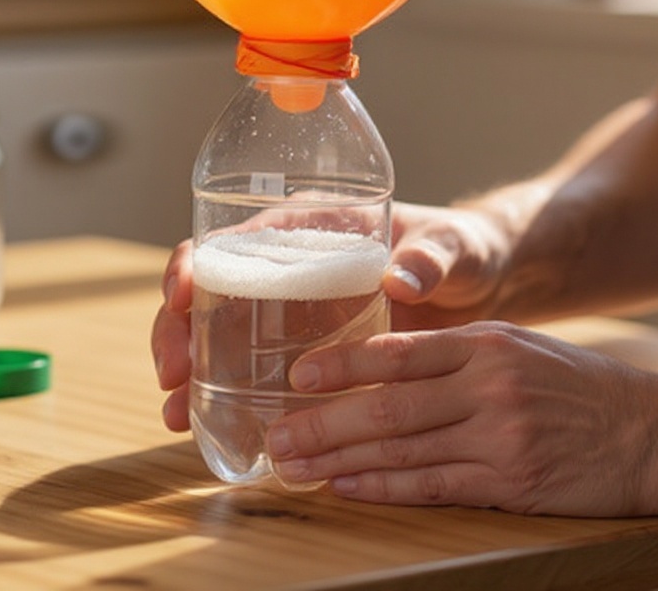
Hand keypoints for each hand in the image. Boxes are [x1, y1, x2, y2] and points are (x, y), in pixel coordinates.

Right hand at [151, 199, 517, 432]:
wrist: (484, 286)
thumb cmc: (464, 249)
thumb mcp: (453, 245)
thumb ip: (433, 256)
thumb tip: (402, 276)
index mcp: (313, 227)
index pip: (236, 236)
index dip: (195, 262)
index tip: (178, 295)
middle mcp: (291, 265)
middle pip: (211, 289)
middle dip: (178, 329)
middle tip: (174, 375)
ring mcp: (294, 310)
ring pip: (219, 333)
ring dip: (191, 370)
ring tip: (176, 414)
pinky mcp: (307, 350)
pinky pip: (252, 369)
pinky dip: (225, 396)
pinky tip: (210, 429)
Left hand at [265, 322, 657, 513]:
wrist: (655, 432)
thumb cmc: (576, 386)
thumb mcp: (516, 347)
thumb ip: (454, 352)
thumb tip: (383, 362)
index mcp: (484, 344)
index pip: (398, 352)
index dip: (341, 365)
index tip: (296, 377)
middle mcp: (487, 386)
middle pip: (389, 404)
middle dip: (324, 421)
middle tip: (276, 434)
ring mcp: (500, 437)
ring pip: (403, 448)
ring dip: (341, 458)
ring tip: (294, 466)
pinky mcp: (513, 483)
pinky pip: (434, 486)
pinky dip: (385, 487)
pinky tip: (348, 487)